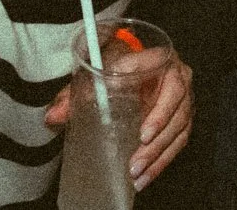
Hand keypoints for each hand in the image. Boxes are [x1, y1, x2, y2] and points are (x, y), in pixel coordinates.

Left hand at [44, 53, 193, 191]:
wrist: (134, 72)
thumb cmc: (118, 71)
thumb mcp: (95, 77)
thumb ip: (73, 95)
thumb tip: (53, 116)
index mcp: (158, 59)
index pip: (161, 74)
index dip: (156, 104)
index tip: (142, 132)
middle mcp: (178, 77)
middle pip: (176, 106)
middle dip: (157, 136)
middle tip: (137, 157)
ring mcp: (183, 99)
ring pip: (179, 127)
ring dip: (158, 154)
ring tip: (136, 172)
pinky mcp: (182, 119)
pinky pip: (179, 141)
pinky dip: (162, 162)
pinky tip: (145, 177)